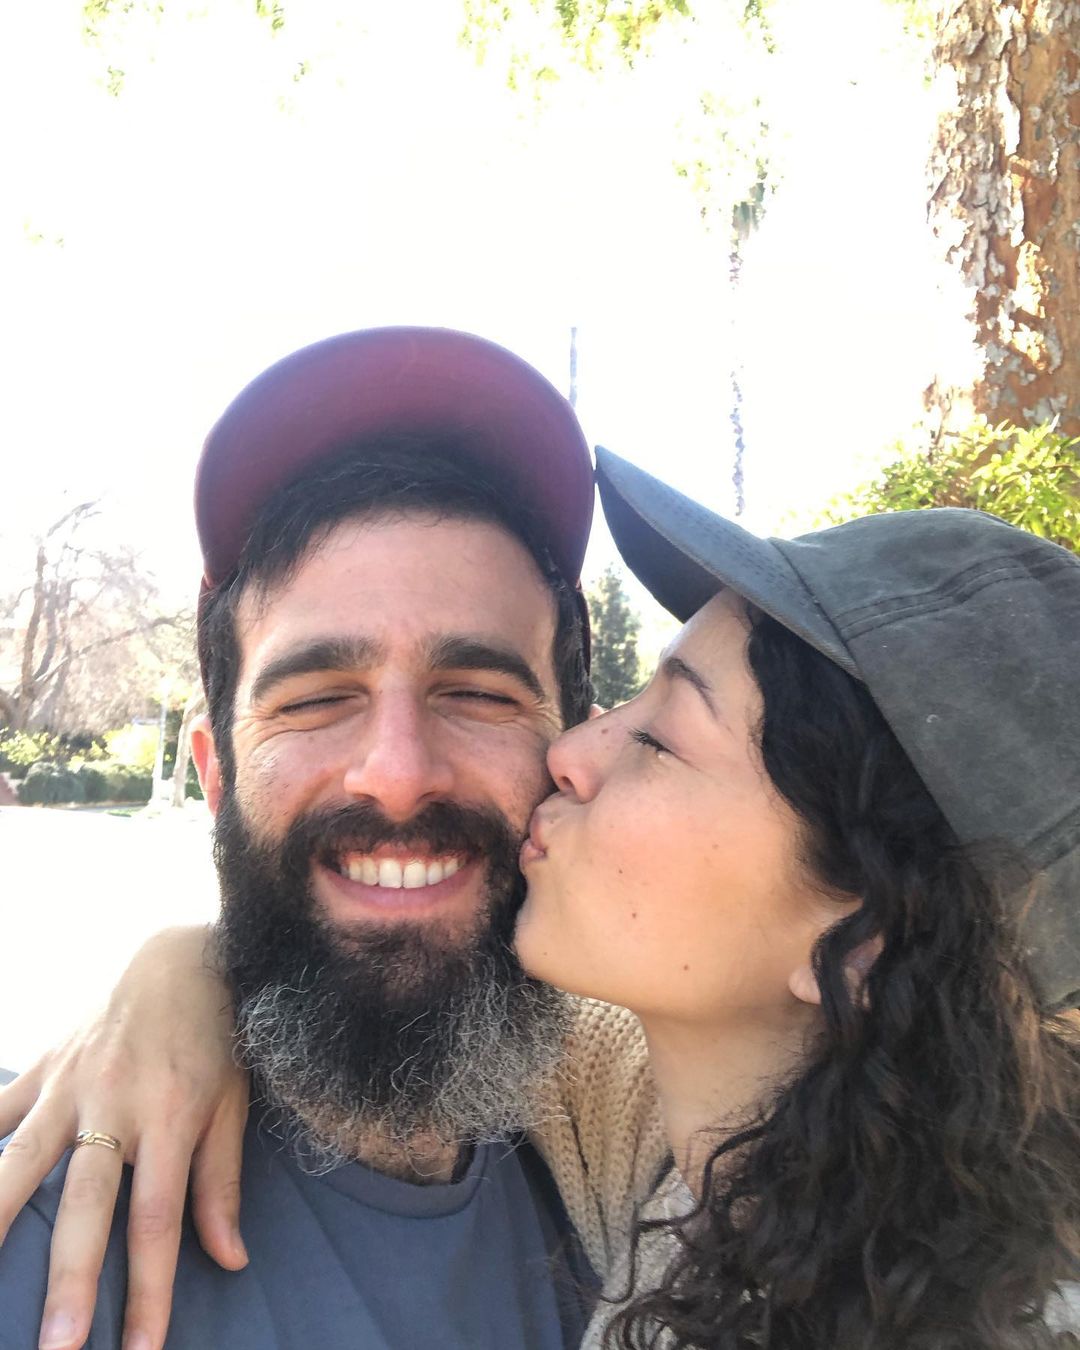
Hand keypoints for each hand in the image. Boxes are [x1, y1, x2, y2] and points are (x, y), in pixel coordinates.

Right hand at [0, 925, 249, 1349]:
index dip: (149, 1288)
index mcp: (172, 1114)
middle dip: (69, 1279)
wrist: (183, 954)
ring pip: (20, 1160)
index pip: (157, 1219)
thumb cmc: (217, 1035)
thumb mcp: (234, 1101)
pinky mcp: (43, 1066)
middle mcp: (117, 1102)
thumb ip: (222, 1181)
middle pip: (87, 1203)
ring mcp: (71, 1082)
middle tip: (56, 1347)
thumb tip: (229, 1260)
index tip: (142, 1349)